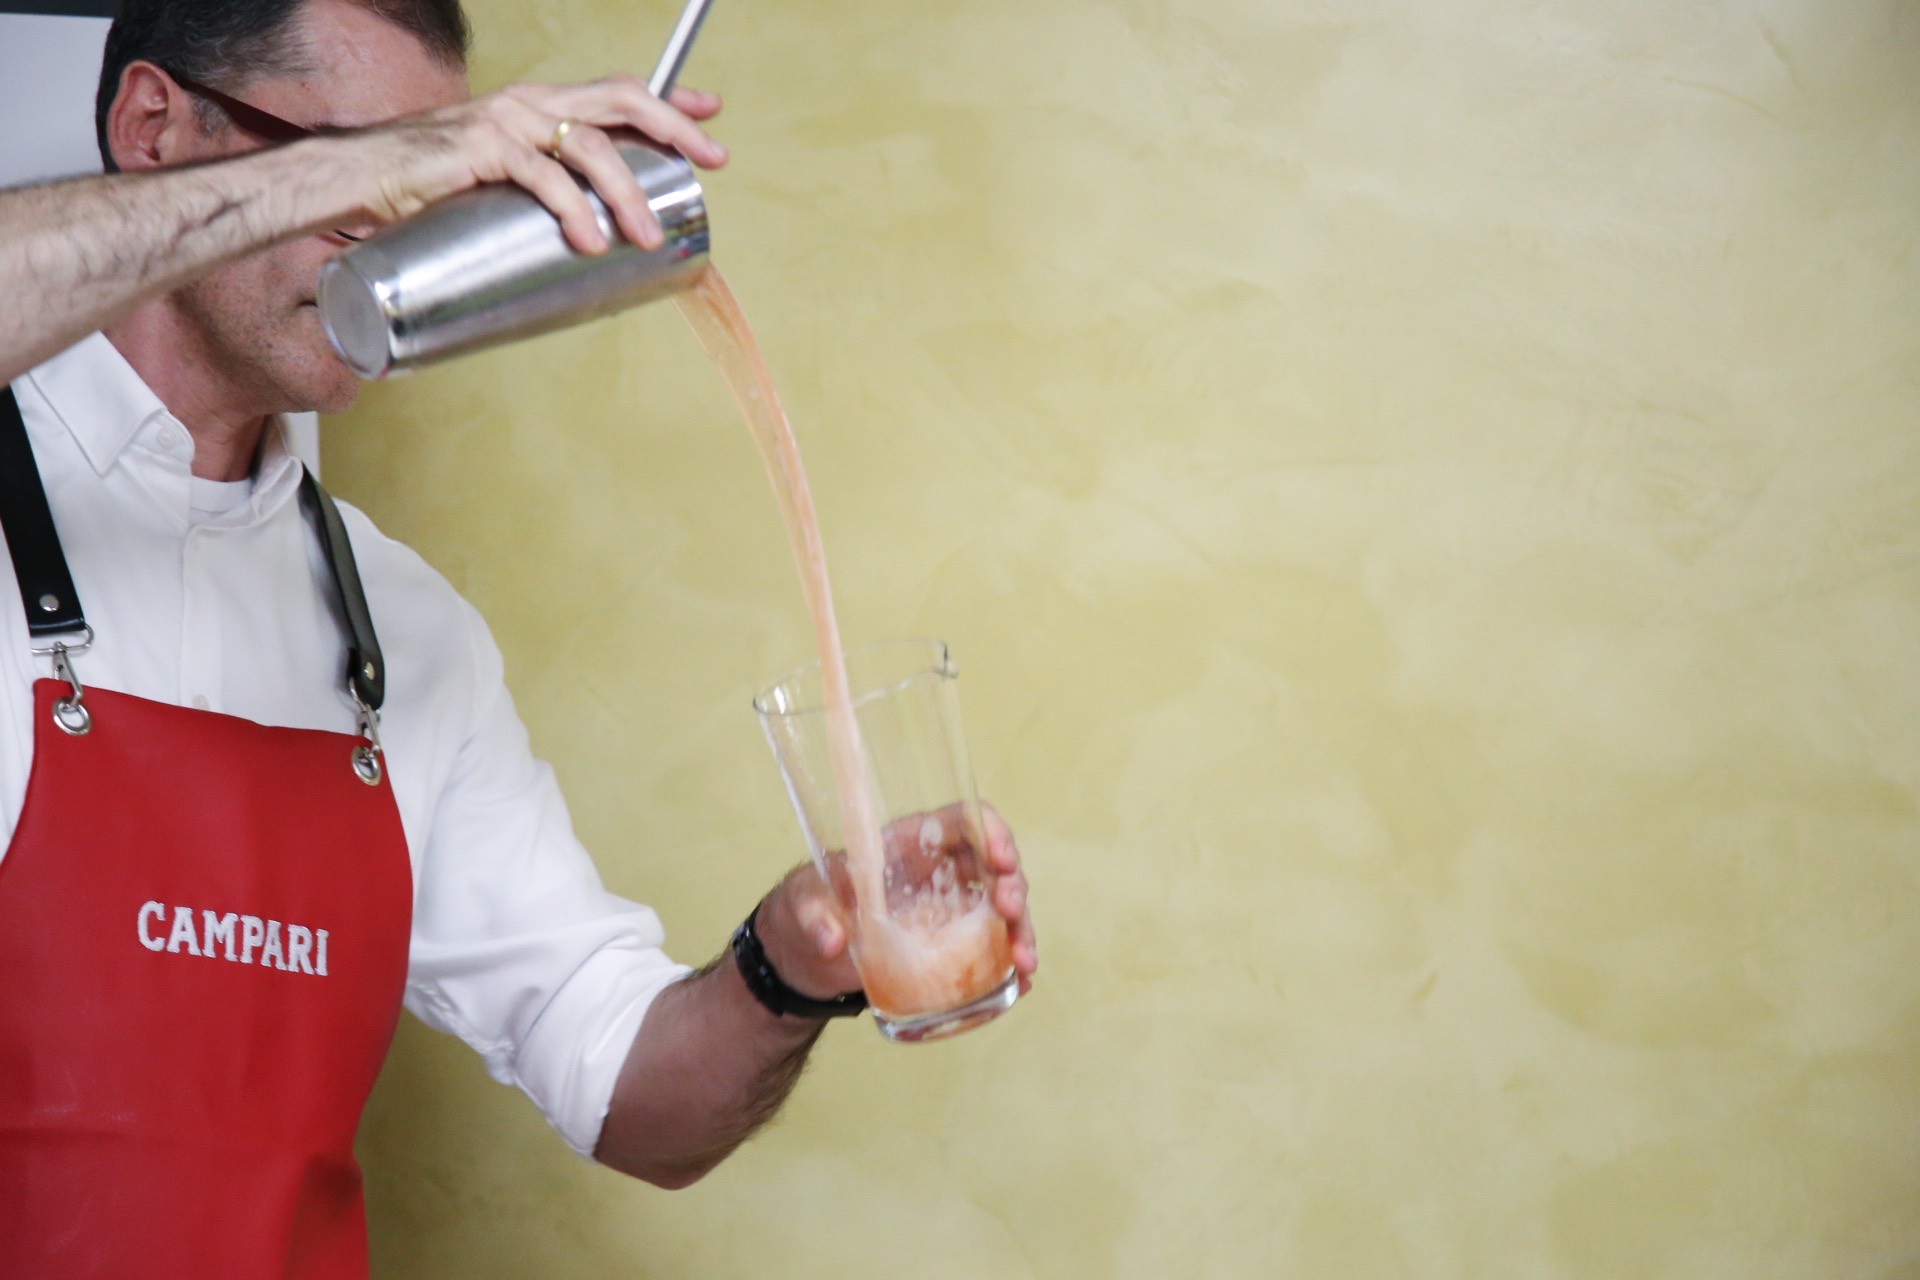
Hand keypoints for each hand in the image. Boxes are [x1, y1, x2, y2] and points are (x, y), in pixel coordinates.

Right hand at [313, 76, 726, 253]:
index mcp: (536, 107)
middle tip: (711, 161)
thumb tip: (593, 246)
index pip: (615, 91)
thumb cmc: (428, 188)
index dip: (668, 100)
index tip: (711, 114)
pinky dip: (572, 209)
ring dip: (627, 191)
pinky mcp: (477, 152)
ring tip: (647, 235)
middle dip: (673, 128)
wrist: (355, 182)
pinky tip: (590, 239)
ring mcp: (503, 123)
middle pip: (618, 102)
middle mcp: (526, 104)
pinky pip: (538, 177)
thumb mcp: (498, 183)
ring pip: (587, 144)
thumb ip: (541, 196)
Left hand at [756, 803, 1039, 1001]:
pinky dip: (1010, 963)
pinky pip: (992, 949)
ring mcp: (949, 911)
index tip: (1001, 859)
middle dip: (1012, 885)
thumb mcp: (802, 906)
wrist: (804, 958)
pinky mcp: (951, 948)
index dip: (990, 831)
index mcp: (908, 843)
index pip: (962, 821)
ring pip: (1001, 909)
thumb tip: (833, 939)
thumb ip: (814, 916)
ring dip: (1020, 930)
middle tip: (1010, 913)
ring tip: (1024, 962)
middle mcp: (938, 872)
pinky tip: (1021, 982)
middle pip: (993, 865)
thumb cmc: (805, 911)